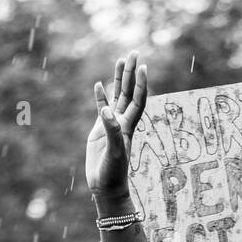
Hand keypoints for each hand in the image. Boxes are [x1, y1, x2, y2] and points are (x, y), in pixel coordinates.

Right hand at [86, 52, 147, 197]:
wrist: (106, 188)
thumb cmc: (113, 173)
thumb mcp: (114, 152)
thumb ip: (111, 130)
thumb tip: (106, 110)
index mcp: (128, 126)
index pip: (137, 100)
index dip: (141, 84)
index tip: (142, 67)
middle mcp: (122, 123)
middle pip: (129, 92)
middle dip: (131, 73)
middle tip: (133, 53)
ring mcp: (111, 125)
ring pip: (117, 97)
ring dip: (119, 79)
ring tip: (120, 60)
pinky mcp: (99, 131)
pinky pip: (101, 108)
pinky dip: (101, 96)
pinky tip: (99, 85)